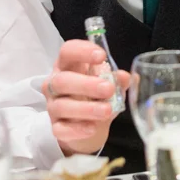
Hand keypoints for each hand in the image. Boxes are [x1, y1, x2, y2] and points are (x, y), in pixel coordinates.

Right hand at [43, 40, 130, 156]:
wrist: (89, 127)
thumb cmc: (97, 97)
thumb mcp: (110, 85)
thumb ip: (117, 80)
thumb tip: (125, 77)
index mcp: (68, 66)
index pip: (68, 51)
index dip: (82, 51)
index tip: (102, 56)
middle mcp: (56, 84)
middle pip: (62, 80)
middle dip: (86, 84)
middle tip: (109, 89)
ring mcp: (53, 106)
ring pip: (62, 106)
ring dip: (86, 108)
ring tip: (107, 110)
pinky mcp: (56, 127)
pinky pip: (61, 129)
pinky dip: (77, 129)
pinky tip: (92, 127)